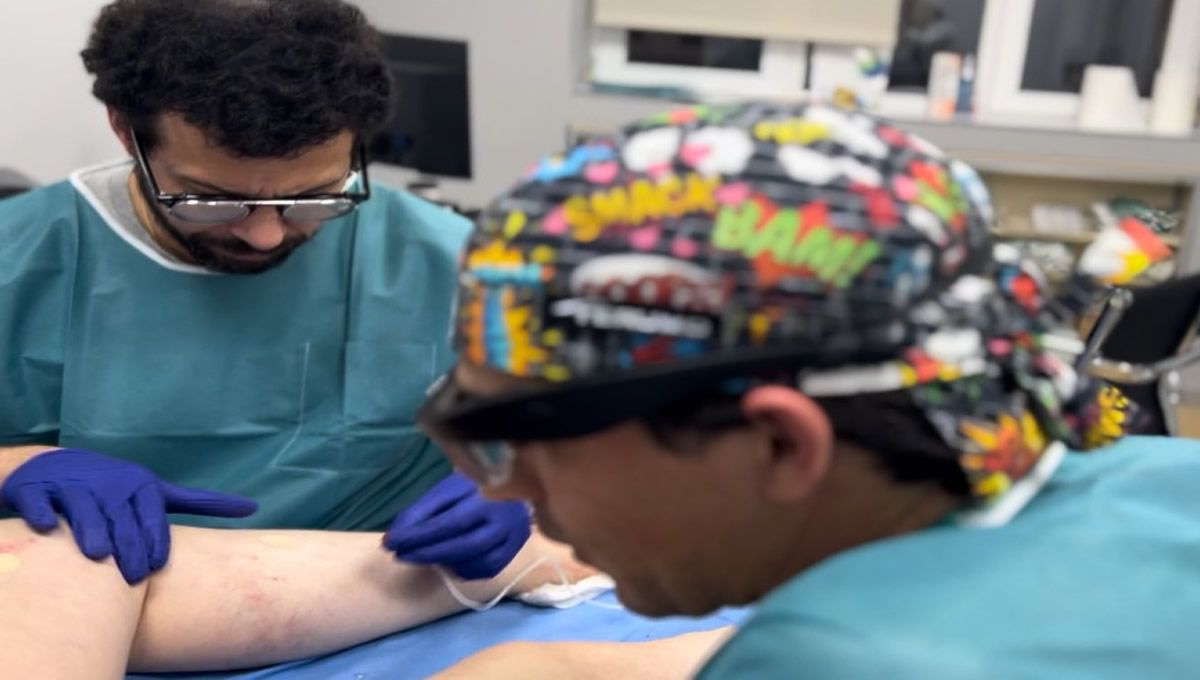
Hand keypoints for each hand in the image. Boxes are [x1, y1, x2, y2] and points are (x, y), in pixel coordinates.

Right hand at [1, 448, 257, 582]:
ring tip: (99, 555)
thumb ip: (201, 501)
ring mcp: (73, 486)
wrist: (56, 467)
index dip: (154, 540)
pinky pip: (39, 504)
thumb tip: (252, 507)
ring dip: (90, 531)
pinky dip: (41, 515)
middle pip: (121, 519)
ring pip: (84, 511)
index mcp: (140, 486)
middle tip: (133, 577)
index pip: (151, 516)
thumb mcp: (158, 491)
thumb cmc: (117, 488)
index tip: (155, 567)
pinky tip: (45, 527)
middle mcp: (109, 485)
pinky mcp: (38, 491)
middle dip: (128, 546)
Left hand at [383, 472, 530, 579]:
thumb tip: (395, 538)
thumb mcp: (447, 489)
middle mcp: (505, 522)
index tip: (390, 543)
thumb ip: (422, 511)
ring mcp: (512, 541)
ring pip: (475, 562)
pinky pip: (483, 571)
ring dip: (443, 562)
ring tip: (421, 555)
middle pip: (465, 546)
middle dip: (427, 553)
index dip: (418, 536)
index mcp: (488, 498)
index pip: (450, 522)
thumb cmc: (474, 489)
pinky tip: (448, 561)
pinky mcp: (511, 556)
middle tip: (400, 555)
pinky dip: (461, 569)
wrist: (513, 493)